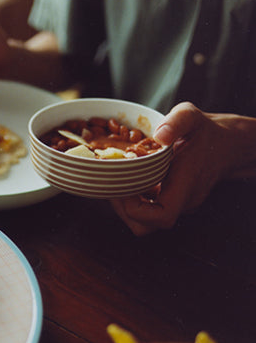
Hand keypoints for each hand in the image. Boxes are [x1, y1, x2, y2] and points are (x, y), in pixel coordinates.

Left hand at [111, 102, 255, 235]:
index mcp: (185, 185)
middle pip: (147, 225)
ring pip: (145, 222)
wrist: (227, 144)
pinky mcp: (172, 201)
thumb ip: (177, 122)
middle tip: (114, 185)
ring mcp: (177, 203)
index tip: (124, 186)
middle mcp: (181, 200)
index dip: (135, 208)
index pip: (161, 216)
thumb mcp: (192, 117)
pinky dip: (134, 200)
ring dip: (126, 207)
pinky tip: (129, 180)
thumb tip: (159, 135)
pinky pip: (149, 210)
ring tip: (119, 182)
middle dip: (124, 210)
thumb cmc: (207, 131)